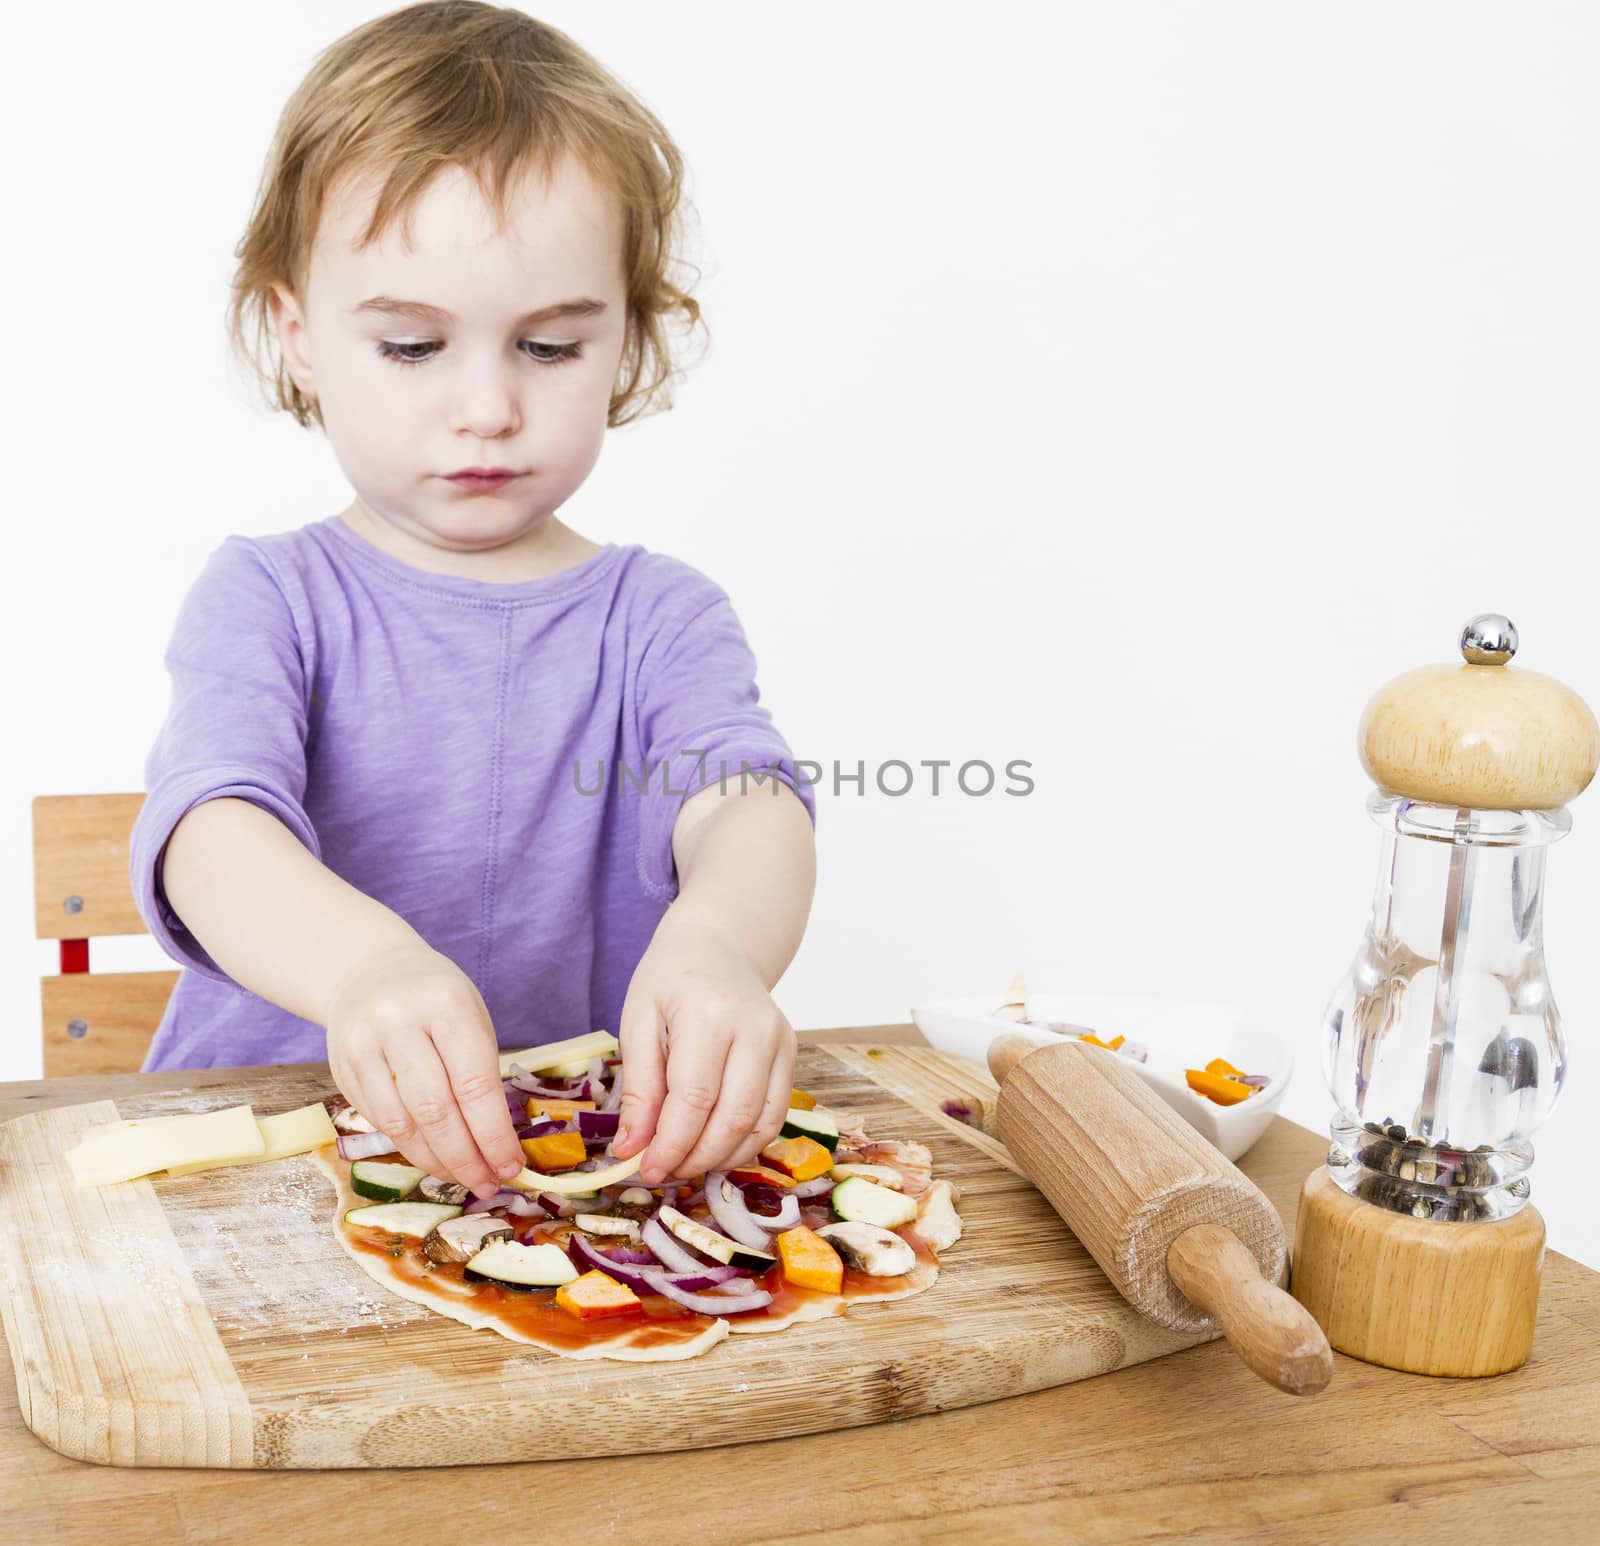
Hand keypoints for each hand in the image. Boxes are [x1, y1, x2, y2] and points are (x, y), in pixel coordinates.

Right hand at [325, 942, 524, 1199]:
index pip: (474, 1083)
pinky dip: (410, 1147)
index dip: (494, 1133)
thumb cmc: (435, 998)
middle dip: (466, 1156)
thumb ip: (480, 1071)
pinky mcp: (342, 1068)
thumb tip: (497, 1143)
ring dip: (437, 1161)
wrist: (368, 969)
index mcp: (446, 1005)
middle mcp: (400, 1023)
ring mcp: (364, 1046)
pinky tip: (433, 1159)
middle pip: (435, 1109)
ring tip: (464, 1178)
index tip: (511, 1166)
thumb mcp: (469, 1014)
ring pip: (402, 1123)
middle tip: (489, 1183)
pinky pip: (379, 1121)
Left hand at [610, 921, 795, 1185]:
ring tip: (684, 1164)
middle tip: (663, 1173)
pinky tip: (714, 1148)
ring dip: (721, 1158)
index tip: (646, 1169)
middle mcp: (756, 1029)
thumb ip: (639, 1089)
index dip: (671, 1144)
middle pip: (732, 1118)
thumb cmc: (670, 981)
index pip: (696, 1098)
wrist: (719, 946)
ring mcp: (781, 1042)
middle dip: (695, 1158)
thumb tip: (630, 1149)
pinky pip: (774, 1116)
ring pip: (759, 1125)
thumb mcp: (638, 1023)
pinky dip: (745, 1144)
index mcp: (710, 1014)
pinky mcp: (791, 1055)